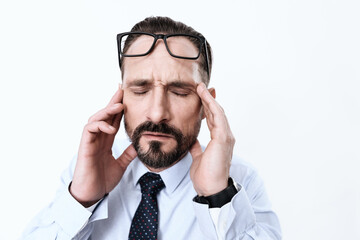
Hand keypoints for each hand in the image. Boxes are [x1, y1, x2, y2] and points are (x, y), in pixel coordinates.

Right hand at [70, 85, 136, 206]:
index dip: (120, 108)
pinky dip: (100, 126)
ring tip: (119, 105)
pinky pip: (89, 130)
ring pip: (96, 118)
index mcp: (106, 141)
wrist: (91, 194)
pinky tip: (111, 128)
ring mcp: (90, 141)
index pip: (113, 120)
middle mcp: (97, 138)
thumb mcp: (120, 165)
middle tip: (122, 90)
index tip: (127, 95)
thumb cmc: (102, 180)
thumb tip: (139, 145)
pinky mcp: (84, 147)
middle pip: (105, 115)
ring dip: (107, 111)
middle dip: (113, 102)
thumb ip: (128, 154)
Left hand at [190, 82, 234, 196]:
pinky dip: (212, 106)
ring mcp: (226, 137)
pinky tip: (205, 98)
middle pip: (217, 113)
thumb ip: (197, 148)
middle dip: (209, 99)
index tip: (201, 97)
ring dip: (209, 99)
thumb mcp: (198, 158)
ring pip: (218, 113)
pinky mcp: (223, 139)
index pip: (214, 120)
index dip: (208, 107)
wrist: (211, 189)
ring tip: (201, 88)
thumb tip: (193, 141)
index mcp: (219, 141)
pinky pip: (218, 118)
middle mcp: (225, 137)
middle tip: (201, 87)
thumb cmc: (206, 176)